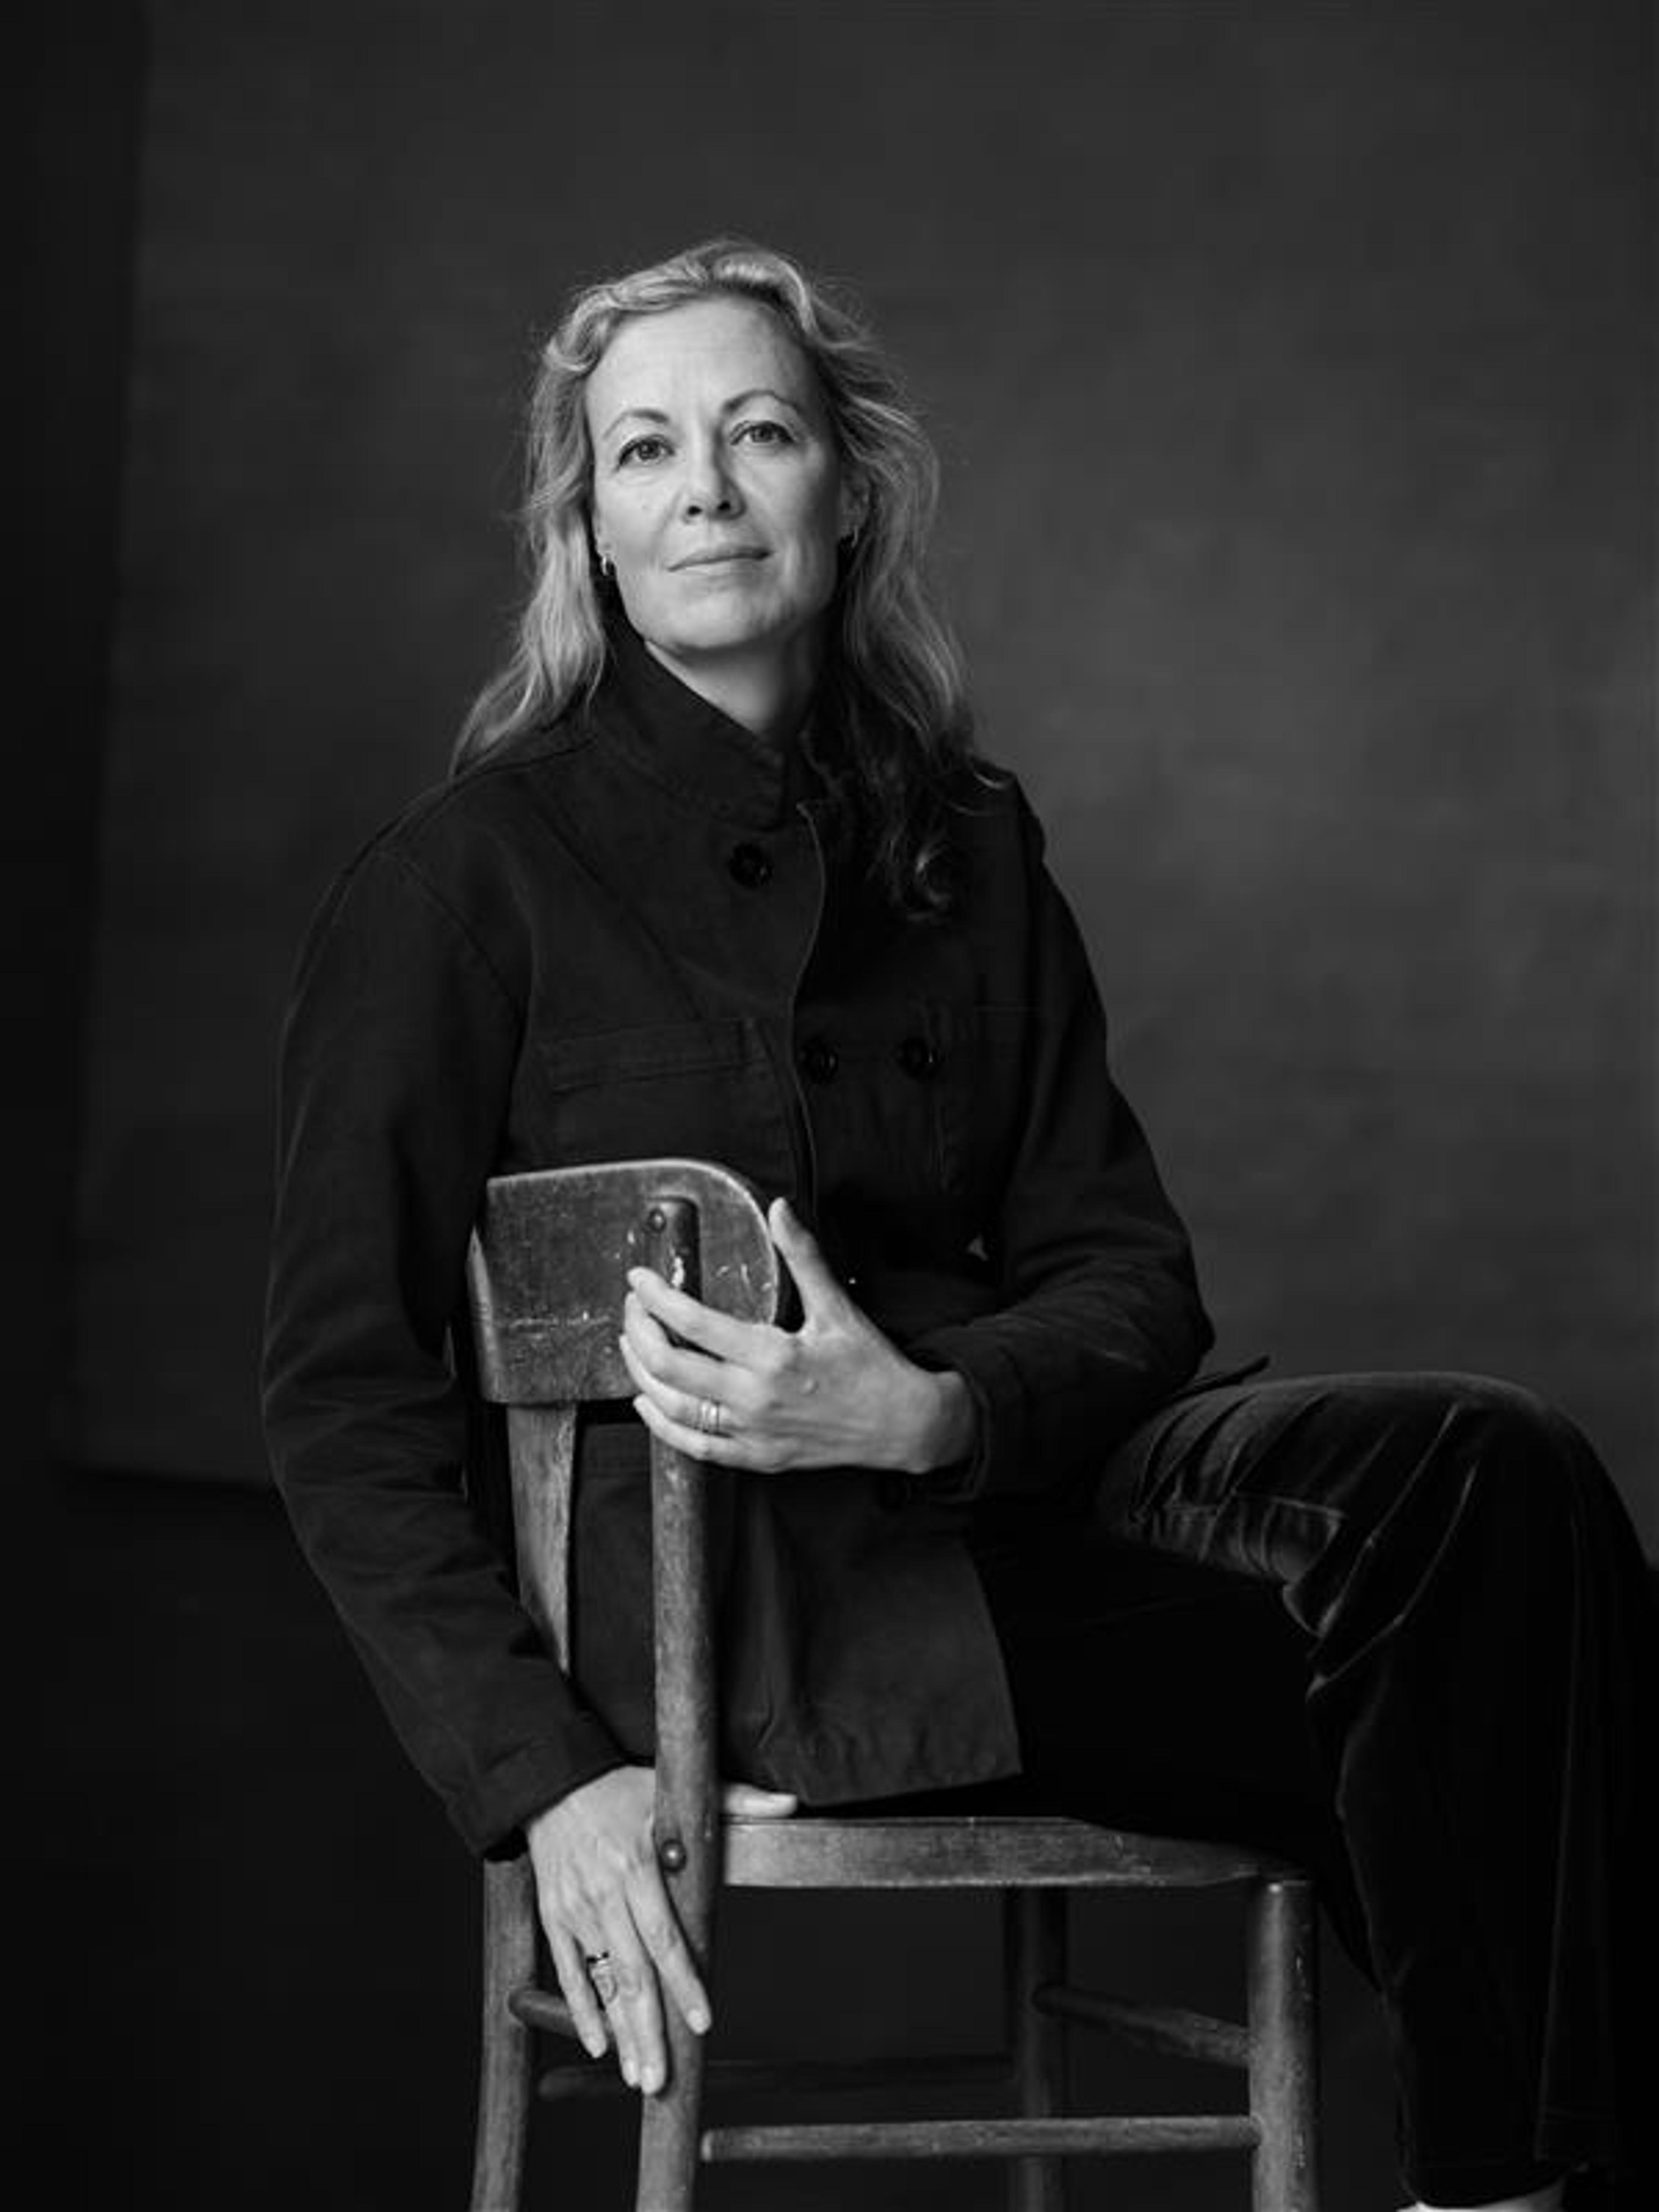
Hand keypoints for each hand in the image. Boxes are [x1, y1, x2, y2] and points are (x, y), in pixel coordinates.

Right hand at [526, 1765, 795, 2091]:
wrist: (552, 1783)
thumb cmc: (619, 1788)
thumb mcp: (673, 1787)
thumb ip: (736, 1799)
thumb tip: (789, 1802)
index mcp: (636, 1866)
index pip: (665, 1937)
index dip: (684, 1982)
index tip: (702, 2023)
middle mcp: (604, 1893)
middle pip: (632, 1973)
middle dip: (650, 2030)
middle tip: (664, 2079)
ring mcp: (576, 1909)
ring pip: (603, 1982)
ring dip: (621, 2033)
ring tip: (639, 2076)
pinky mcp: (555, 1917)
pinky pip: (569, 1973)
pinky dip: (583, 2012)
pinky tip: (602, 2044)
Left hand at [619, 1197, 975, 1473]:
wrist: (903, 1423)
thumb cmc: (871, 1365)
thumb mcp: (837, 1305)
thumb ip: (803, 1255)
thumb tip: (779, 1209)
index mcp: (773, 1356)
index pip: (693, 1323)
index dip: (656, 1298)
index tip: (639, 1279)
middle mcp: (756, 1398)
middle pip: (670, 1367)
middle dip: (639, 1332)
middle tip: (632, 1309)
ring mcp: (753, 1433)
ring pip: (674, 1408)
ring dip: (642, 1375)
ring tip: (633, 1344)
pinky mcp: (757, 1458)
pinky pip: (695, 1447)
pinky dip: (662, 1425)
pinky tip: (648, 1402)